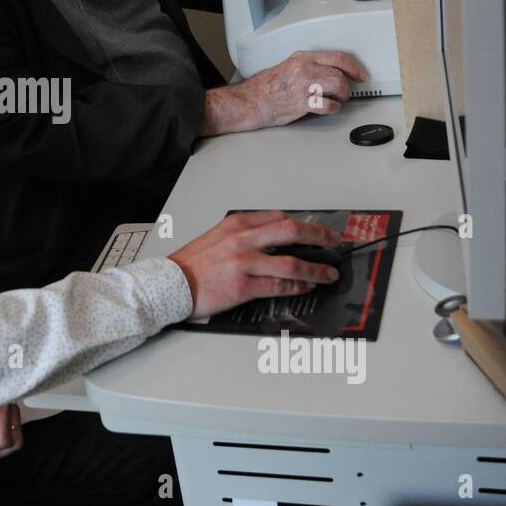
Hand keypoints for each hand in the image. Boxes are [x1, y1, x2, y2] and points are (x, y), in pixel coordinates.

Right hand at [167, 210, 344, 319]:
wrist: (171, 283)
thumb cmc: (192, 264)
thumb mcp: (216, 237)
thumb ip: (242, 235)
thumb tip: (270, 241)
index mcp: (237, 225)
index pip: (278, 218)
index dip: (303, 224)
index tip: (316, 230)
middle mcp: (243, 239)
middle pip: (291, 232)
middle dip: (319, 236)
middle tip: (334, 243)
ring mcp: (244, 263)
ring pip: (291, 262)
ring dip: (315, 269)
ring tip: (328, 274)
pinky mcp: (244, 286)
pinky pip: (279, 285)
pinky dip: (297, 286)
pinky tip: (306, 287)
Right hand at [201, 51, 368, 134]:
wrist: (251, 101)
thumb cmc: (266, 88)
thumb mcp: (288, 67)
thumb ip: (309, 67)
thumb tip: (330, 72)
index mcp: (302, 58)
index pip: (337, 57)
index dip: (353, 67)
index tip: (360, 74)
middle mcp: (304, 69)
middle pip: (339, 73)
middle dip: (346, 85)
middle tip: (344, 91)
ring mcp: (303, 86)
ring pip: (337, 86)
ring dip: (341, 96)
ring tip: (337, 99)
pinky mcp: (302, 103)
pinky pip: (328, 105)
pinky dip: (333, 108)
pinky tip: (329, 108)